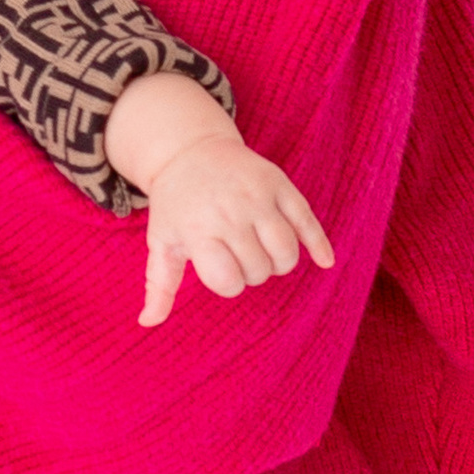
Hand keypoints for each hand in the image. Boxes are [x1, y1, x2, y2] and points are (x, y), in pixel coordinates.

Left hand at [138, 138, 334, 328]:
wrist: (190, 149)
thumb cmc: (176, 204)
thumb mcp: (162, 240)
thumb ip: (160, 283)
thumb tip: (148, 323)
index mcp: (198, 229)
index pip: (228, 281)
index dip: (228, 283)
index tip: (220, 268)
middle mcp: (229, 212)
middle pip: (259, 270)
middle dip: (252, 273)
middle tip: (239, 256)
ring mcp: (257, 196)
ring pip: (286, 252)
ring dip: (280, 264)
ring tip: (264, 254)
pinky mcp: (279, 184)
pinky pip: (308, 220)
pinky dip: (319, 244)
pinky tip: (325, 261)